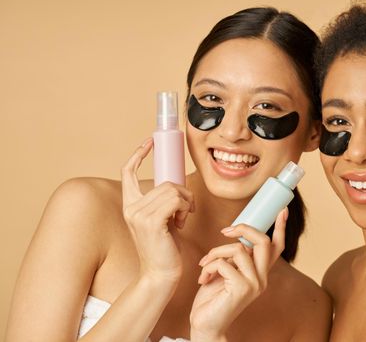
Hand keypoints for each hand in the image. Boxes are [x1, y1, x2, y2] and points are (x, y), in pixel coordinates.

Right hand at [121, 138, 194, 284]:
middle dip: (183, 194)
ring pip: (173, 190)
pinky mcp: (151, 221)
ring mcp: (139, 214)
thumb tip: (177, 186)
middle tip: (185, 211)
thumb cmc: (165, 247)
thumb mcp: (161, 219)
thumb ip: (162, 202)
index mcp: (130, 205)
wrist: (161, 273)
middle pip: (165, 182)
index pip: (128, 172)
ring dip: (186, 203)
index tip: (150, 141)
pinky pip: (176, 200)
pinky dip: (185, 208)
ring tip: (183, 219)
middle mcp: (131, 208)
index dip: (138, 154)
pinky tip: (182, 223)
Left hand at [189, 208, 287, 341]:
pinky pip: (225, 263)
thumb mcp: (226, 271)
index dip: (280, 227)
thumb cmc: (213, 298)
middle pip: (263, 241)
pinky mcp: (242, 288)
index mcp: (260, 273)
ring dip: (216, 252)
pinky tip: (203, 278)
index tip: (283, 210)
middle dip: (244, 229)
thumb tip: (235, 236)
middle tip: (225, 230)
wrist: (205, 324)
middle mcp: (262, 278)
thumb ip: (236, 258)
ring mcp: (254, 284)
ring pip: (239, 249)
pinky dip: (209, 266)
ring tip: (204, 264)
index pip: (276, 247)